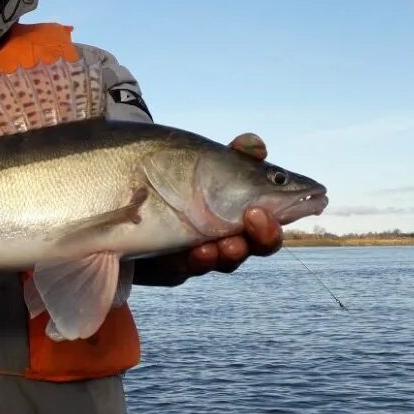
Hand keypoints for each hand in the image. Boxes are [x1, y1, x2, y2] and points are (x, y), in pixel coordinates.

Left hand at [134, 133, 282, 286]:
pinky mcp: (169, 265)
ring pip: (224, 259)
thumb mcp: (204, 162)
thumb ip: (233, 157)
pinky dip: (195, 260)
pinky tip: (199, 250)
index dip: (285, 214)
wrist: (126, 196)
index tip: (287, 204)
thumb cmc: (174, 178)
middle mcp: (225, 234)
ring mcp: (198, 251)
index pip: (273, 217)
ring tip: (230, 243)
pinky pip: (185, 269)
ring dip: (232, 251)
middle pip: (255, 244)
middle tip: (258, 219)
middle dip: (263, 236)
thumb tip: (256, 144)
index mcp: (241, 209)